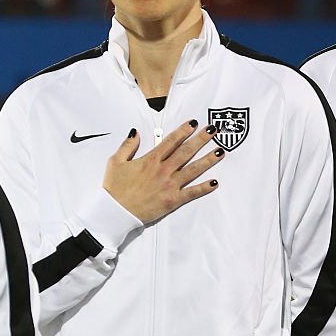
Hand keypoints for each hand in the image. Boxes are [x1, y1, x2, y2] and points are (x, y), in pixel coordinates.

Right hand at [103, 120, 225, 222]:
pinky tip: (215, 182)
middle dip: (201, 139)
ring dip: (208, 160)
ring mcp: (169, 185)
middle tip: (213, 130)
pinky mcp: (172, 200)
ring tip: (221, 151)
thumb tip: (136, 132)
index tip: (194, 123)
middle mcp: (163, 170)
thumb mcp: (115, 162)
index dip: (184, 131)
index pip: (171, 141)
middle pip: (186, 151)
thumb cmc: (114, 189)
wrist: (115, 212)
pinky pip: (191, 192)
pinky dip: (204, 188)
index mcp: (150, 160)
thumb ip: (128, 146)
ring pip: (193, 169)